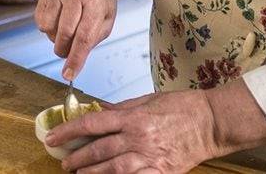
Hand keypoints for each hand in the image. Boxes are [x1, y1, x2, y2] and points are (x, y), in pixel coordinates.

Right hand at [35, 0, 117, 80]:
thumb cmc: (99, 1)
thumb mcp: (107, 20)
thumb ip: (92, 41)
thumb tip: (74, 63)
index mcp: (96, 1)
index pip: (85, 36)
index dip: (76, 58)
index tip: (69, 74)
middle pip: (65, 34)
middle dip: (65, 50)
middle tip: (69, 51)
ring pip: (49, 29)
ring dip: (56, 39)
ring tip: (67, 30)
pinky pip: (40, 22)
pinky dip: (48, 29)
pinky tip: (59, 20)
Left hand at [48, 91, 219, 172]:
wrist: (212, 122)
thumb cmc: (183, 107)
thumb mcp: (149, 100)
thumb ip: (122, 108)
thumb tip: (99, 109)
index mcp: (133, 117)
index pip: (92, 124)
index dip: (69, 131)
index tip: (53, 136)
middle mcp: (138, 137)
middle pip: (98, 150)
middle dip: (77, 156)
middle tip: (64, 161)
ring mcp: (150, 157)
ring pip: (112, 169)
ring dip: (91, 172)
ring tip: (79, 173)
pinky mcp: (161, 171)